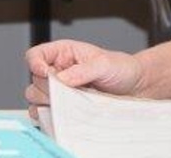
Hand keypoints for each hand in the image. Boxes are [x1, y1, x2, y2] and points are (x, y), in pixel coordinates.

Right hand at [24, 39, 143, 107]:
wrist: (137, 88)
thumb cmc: (122, 69)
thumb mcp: (105, 64)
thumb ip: (83, 70)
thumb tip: (61, 79)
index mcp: (63, 53)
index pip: (35, 55)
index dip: (36, 64)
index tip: (47, 74)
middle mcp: (57, 71)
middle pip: (34, 80)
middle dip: (47, 88)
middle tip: (68, 92)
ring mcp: (59, 92)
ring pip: (35, 98)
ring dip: (48, 103)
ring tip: (71, 103)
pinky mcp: (62, 108)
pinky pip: (44, 114)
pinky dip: (49, 117)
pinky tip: (64, 116)